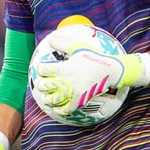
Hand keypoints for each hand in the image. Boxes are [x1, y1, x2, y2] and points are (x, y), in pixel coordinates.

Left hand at [34, 31, 149, 115]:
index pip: (44, 69)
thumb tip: (50, 39)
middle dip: (41, 85)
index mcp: (63, 67)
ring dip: (48, 99)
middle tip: (41, 85)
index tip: (40, 68)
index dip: (40, 68)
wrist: (109, 70)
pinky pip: (68, 108)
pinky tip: (59, 110)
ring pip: (54, 99)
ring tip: (47, 99)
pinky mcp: (80, 100)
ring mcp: (72, 91)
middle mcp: (66, 80)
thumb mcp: (77, 47)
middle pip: (46, 86)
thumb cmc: (93, 57)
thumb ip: (62, 43)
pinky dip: (62, 110)